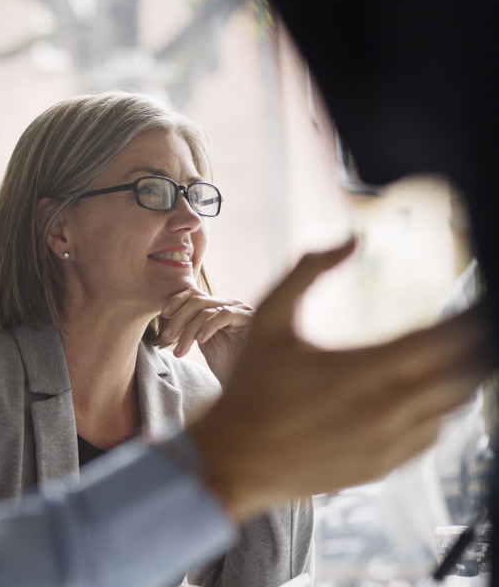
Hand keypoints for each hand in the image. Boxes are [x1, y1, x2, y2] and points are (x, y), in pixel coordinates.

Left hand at [160, 288, 253, 384]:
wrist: (251, 385)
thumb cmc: (227, 366)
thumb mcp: (204, 342)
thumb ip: (192, 326)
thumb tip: (170, 315)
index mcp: (218, 308)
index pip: (194, 293)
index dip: (176, 300)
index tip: (163, 316)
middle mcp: (230, 305)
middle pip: (197, 300)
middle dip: (178, 319)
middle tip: (166, 338)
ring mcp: (242, 311)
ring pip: (207, 310)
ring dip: (188, 331)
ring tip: (180, 351)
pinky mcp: (251, 320)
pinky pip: (225, 315)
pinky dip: (209, 326)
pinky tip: (201, 341)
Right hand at [186, 238, 492, 521]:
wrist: (233, 456)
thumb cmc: (249, 386)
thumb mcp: (267, 319)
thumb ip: (307, 272)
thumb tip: (348, 241)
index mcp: (357, 369)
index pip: (439, 341)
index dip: (468, 322)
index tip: (477, 307)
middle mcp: (380, 409)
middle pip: (461, 376)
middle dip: (474, 350)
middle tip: (477, 329)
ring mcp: (385, 443)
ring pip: (452, 408)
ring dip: (458, 381)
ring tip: (457, 359)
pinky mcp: (383, 466)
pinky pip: (432, 437)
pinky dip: (437, 413)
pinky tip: (424, 397)